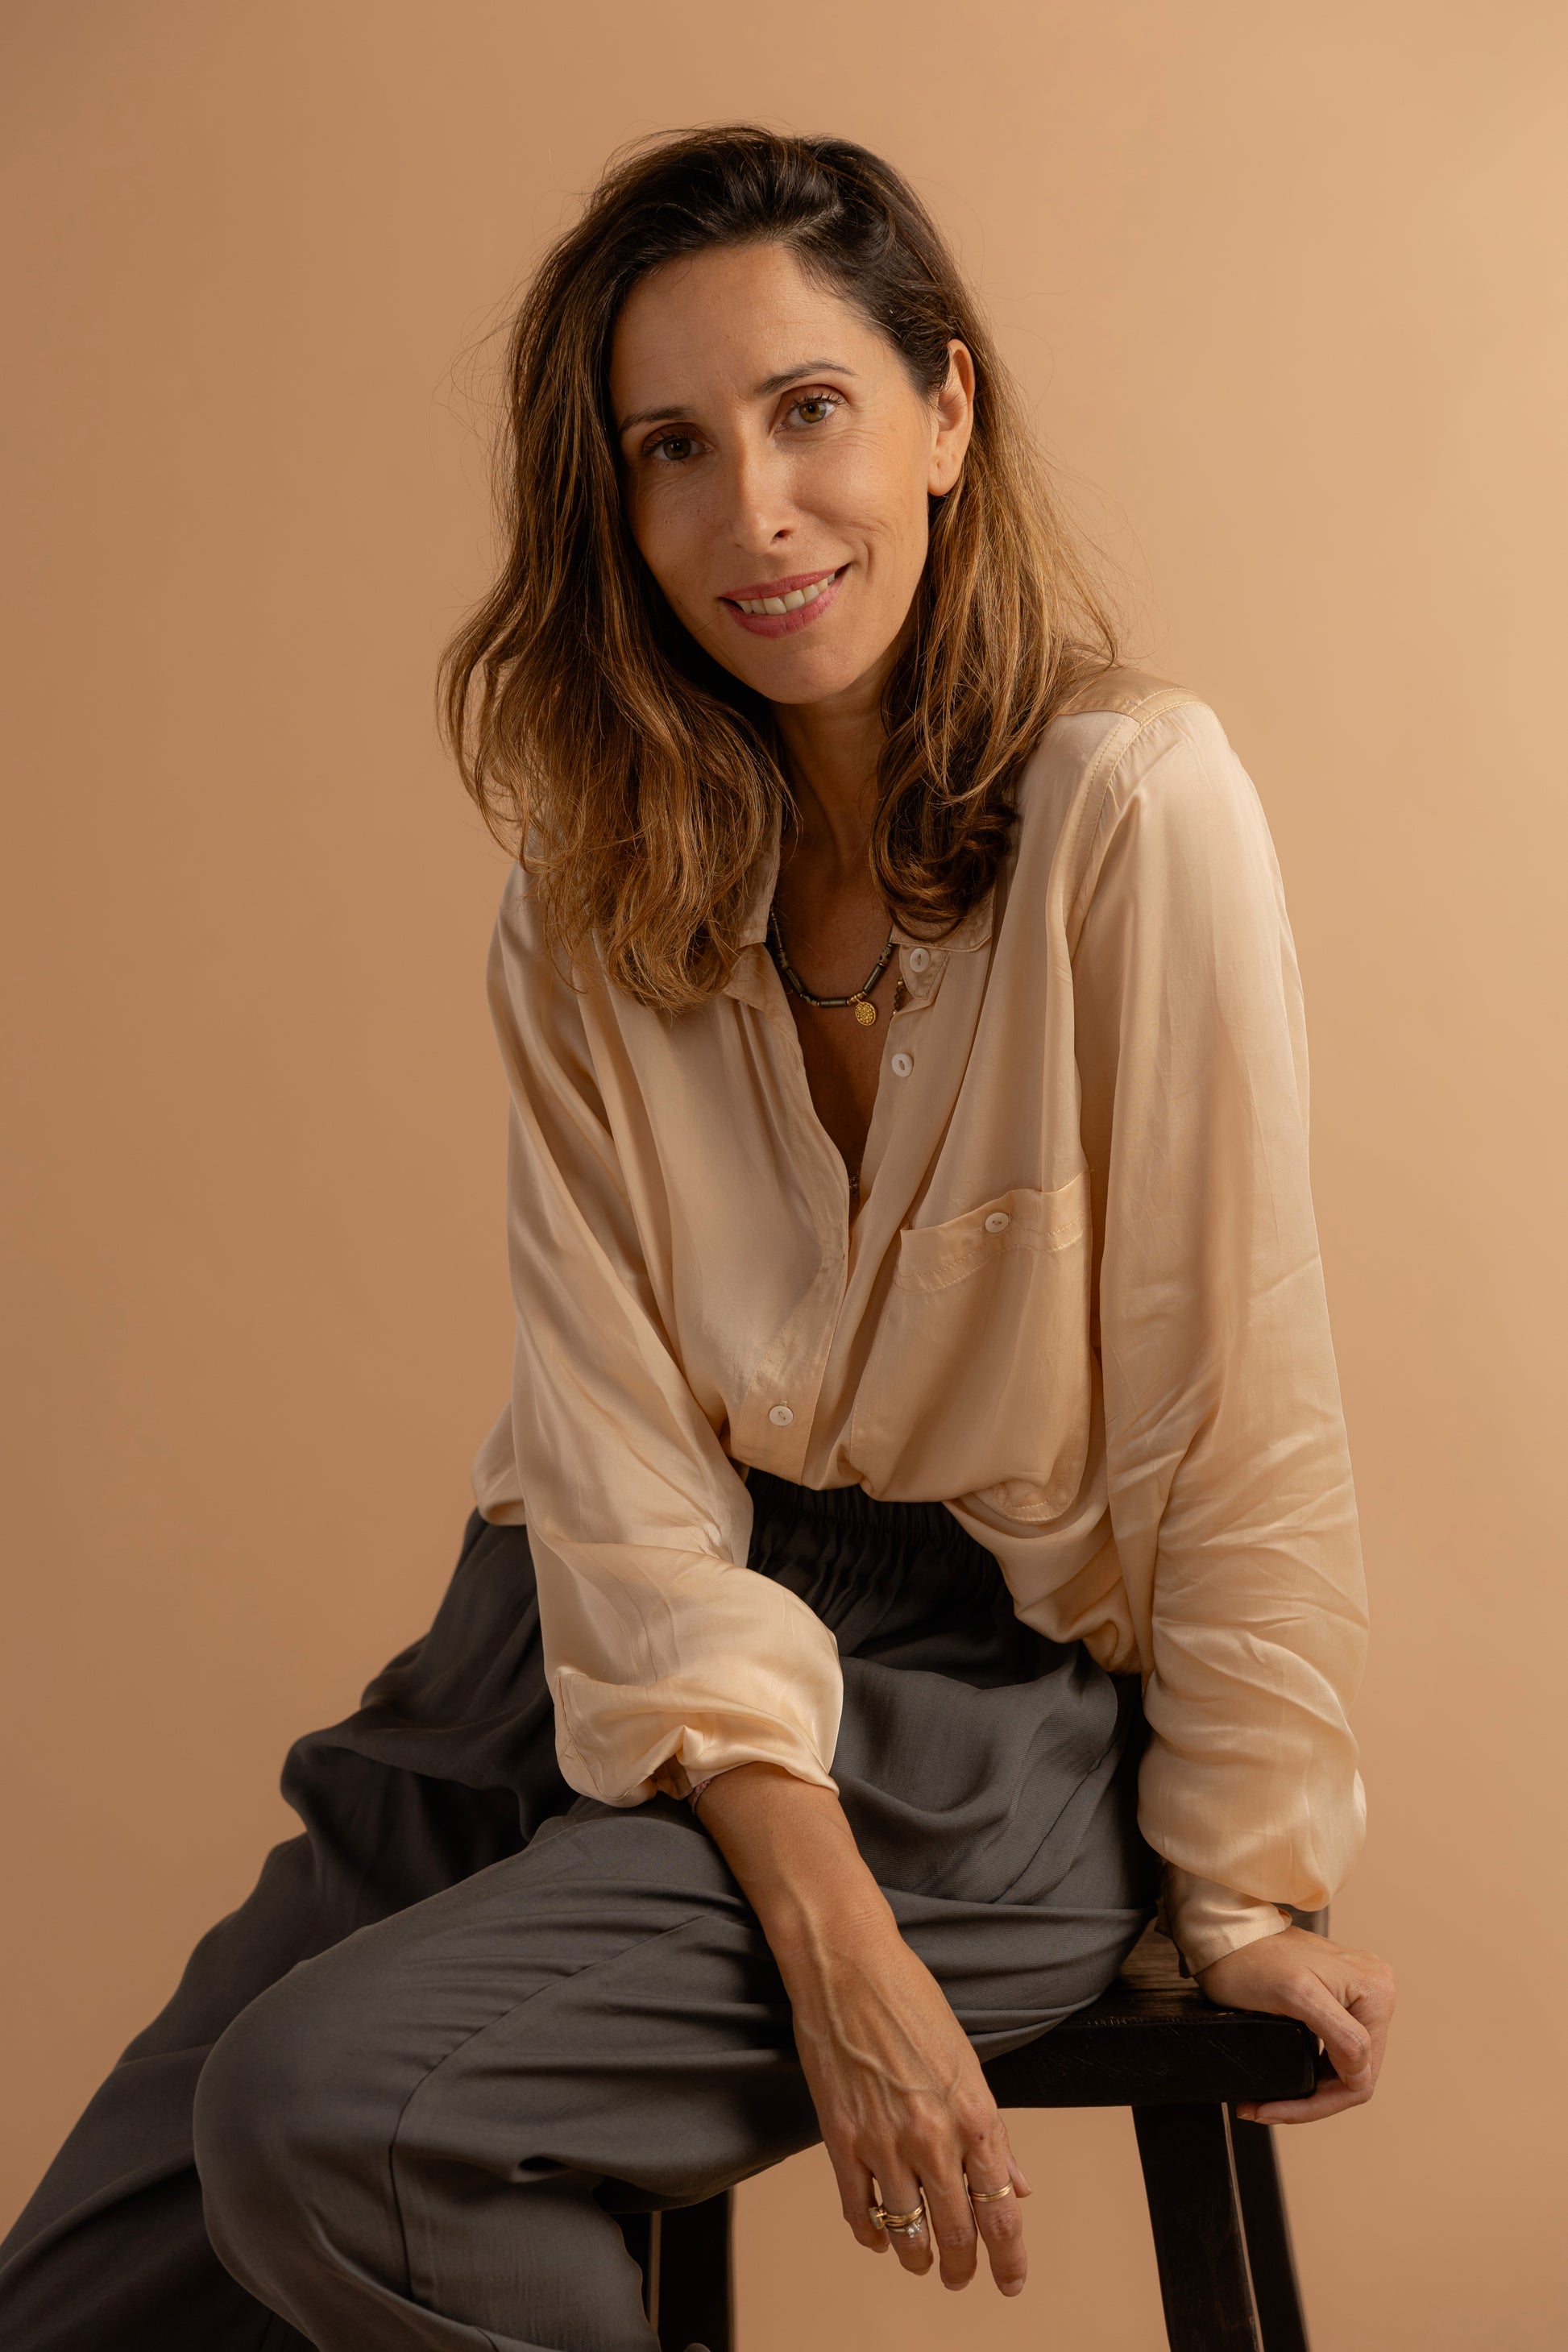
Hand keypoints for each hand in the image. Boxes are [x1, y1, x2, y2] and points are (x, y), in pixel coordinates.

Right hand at [785, 1903, 1031, 2296]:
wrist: (849, 1967)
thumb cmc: (911, 2001)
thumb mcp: (968, 2063)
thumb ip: (992, 2132)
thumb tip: (1016, 2183)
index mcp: (975, 2115)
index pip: (1001, 2211)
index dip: (1009, 2259)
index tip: (1011, 2283)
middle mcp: (934, 2137)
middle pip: (957, 2233)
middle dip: (963, 2267)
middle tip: (961, 2277)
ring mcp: (884, 2142)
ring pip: (907, 2232)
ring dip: (917, 2258)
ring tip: (921, 2261)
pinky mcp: (841, 2139)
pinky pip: (858, 2211)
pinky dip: (871, 2234)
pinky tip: (879, 2236)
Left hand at [1196, 1924, 1394, 2123]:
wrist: (1226, 1933)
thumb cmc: (1251, 1958)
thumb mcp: (1296, 1996)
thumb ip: (1341, 2035)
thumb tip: (1361, 2073)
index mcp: (1375, 1993)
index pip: (1361, 2075)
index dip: (1319, 2102)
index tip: (1271, 2110)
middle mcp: (1375, 1992)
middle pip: (1353, 2074)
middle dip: (1311, 2099)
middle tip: (1264, 2110)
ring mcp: (1356, 1996)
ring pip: (1342, 2066)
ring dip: (1309, 2090)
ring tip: (1268, 2103)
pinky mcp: (1337, 1999)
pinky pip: (1332, 2048)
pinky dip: (1309, 2070)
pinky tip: (1284, 2083)